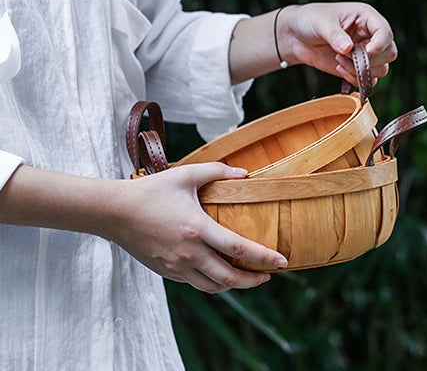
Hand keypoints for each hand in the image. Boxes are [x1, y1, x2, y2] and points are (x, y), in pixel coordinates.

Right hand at [111, 163, 287, 292]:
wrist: (113, 212)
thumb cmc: (151, 191)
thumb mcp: (185, 175)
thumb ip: (217, 171)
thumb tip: (244, 173)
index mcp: (196, 229)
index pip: (238, 249)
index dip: (264, 258)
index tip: (282, 262)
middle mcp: (188, 253)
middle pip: (229, 278)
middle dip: (254, 280)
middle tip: (268, 275)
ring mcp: (176, 266)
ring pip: (213, 286)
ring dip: (234, 285)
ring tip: (247, 277)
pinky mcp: (166, 272)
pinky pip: (196, 283)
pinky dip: (213, 282)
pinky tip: (220, 273)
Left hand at [280, 2, 396, 86]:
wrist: (296, 36)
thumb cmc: (310, 20)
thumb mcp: (321, 22)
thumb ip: (335, 35)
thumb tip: (348, 48)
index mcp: (366, 17)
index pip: (386, 32)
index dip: (379, 45)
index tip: (363, 52)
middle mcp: (370, 35)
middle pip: (390, 53)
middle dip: (370, 60)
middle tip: (347, 56)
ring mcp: (364, 53)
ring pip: (381, 69)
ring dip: (360, 70)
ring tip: (339, 60)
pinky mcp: (356, 67)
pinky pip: (367, 80)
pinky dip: (355, 79)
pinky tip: (338, 68)